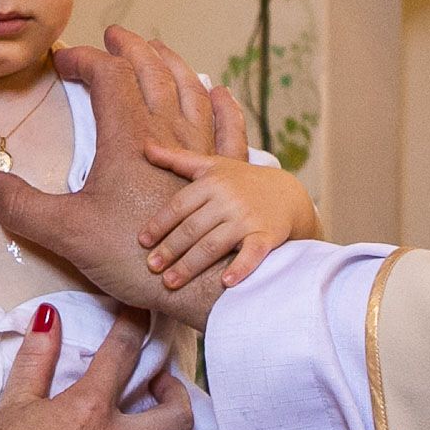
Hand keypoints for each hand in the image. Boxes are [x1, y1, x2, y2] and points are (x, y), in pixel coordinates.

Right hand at [0, 26, 250, 320]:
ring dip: (173, 64)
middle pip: (152, 72)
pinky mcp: (226, 176)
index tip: (62, 60)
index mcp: (128, 137)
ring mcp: (202, 152)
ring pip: (192, 90)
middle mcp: (168, 134)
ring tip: (160, 51)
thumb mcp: (67, 233)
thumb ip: (22, 207)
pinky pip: (229, 127)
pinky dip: (222, 104)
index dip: (84, 59)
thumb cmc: (138, 256)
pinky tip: (219, 94)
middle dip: (130, 49)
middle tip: (115, 36)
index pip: (108, 76)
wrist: (206, 284)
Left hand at [139, 154, 319, 290]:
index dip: (159, 224)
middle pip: (192, 228)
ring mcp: (248, 219)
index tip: (142, 242)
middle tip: (151, 268)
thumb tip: (145, 146)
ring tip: (170, 282)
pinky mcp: (267, 236)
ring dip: (190, 265)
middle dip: (170, 249)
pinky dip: (241, 268)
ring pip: (213, 244)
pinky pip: (252, 253)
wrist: (287, 194)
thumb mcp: (211, 166)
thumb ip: (177, 159)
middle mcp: (228, 200)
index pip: (179, 206)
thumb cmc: (241, 181)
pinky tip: (225, 282)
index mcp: (212, 183)